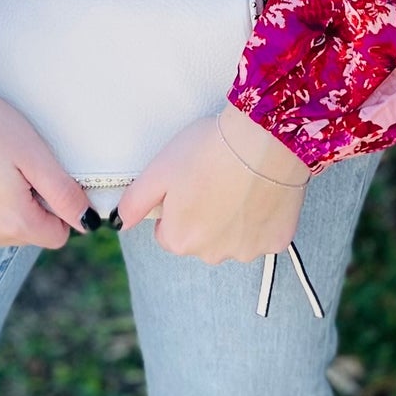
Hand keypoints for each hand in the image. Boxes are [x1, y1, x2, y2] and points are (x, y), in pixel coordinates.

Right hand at [0, 94, 91, 250]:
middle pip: (26, 234)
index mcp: (15, 222)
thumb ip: (63, 193)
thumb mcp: (34, 153)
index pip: (56, 236)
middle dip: (29, 207)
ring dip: (1, 210)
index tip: (41, 178)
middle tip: (14, 167)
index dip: (57, 207)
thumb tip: (87, 222)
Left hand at [118, 106, 307, 263]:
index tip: (187, 185)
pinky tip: (260, 192)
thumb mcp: (159, 170)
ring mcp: (249, 250)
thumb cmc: (209, 151)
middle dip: (204, 217)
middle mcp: (213, 255)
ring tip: (239, 183)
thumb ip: (134, 202)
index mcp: (180, 240)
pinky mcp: (277, 240)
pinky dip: (261, 218)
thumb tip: (118, 222)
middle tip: (213, 180)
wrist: (265, 139)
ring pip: (232, 239)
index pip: (167, 234)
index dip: (175, 208)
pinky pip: (263, 234)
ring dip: (233, 220)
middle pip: (200, 240)